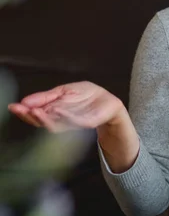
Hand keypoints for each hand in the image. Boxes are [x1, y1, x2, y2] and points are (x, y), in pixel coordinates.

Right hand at [7, 81, 126, 132]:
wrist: (108, 101)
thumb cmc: (85, 96)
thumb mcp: (64, 91)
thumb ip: (47, 97)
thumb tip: (25, 101)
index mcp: (53, 113)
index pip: (36, 114)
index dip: (24, 111)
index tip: (13, 107)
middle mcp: (61, 120)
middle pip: (43, 121)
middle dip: (31, 116)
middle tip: (21, 110)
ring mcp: (73, 122)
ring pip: (56, 124)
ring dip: (45, 118)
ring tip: (35, 111)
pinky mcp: (87, 122)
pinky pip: (75, 121)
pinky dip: (66, 116)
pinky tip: (58, 110)